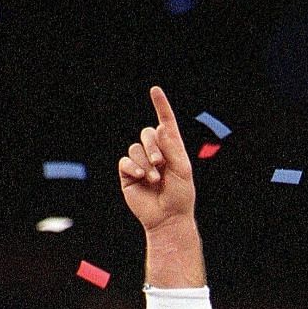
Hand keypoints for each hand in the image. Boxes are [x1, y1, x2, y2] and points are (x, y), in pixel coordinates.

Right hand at [117, 86, 195, 232]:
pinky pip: (125, 161)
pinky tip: (141, 177)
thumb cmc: (180, 195)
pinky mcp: (128, 175)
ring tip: (154, 179)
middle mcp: (155, 153)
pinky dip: (133, 167)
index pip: (165, 123)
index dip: (161, 106)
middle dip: (153, 146)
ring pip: (135, 148)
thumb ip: (172, 147)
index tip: (155, 90)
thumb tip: (160, 126)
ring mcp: (140, 163)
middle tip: (161, 163)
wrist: (168, 217)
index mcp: (171, 149)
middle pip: (147, 133)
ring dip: (145, 162)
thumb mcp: (182, 169)